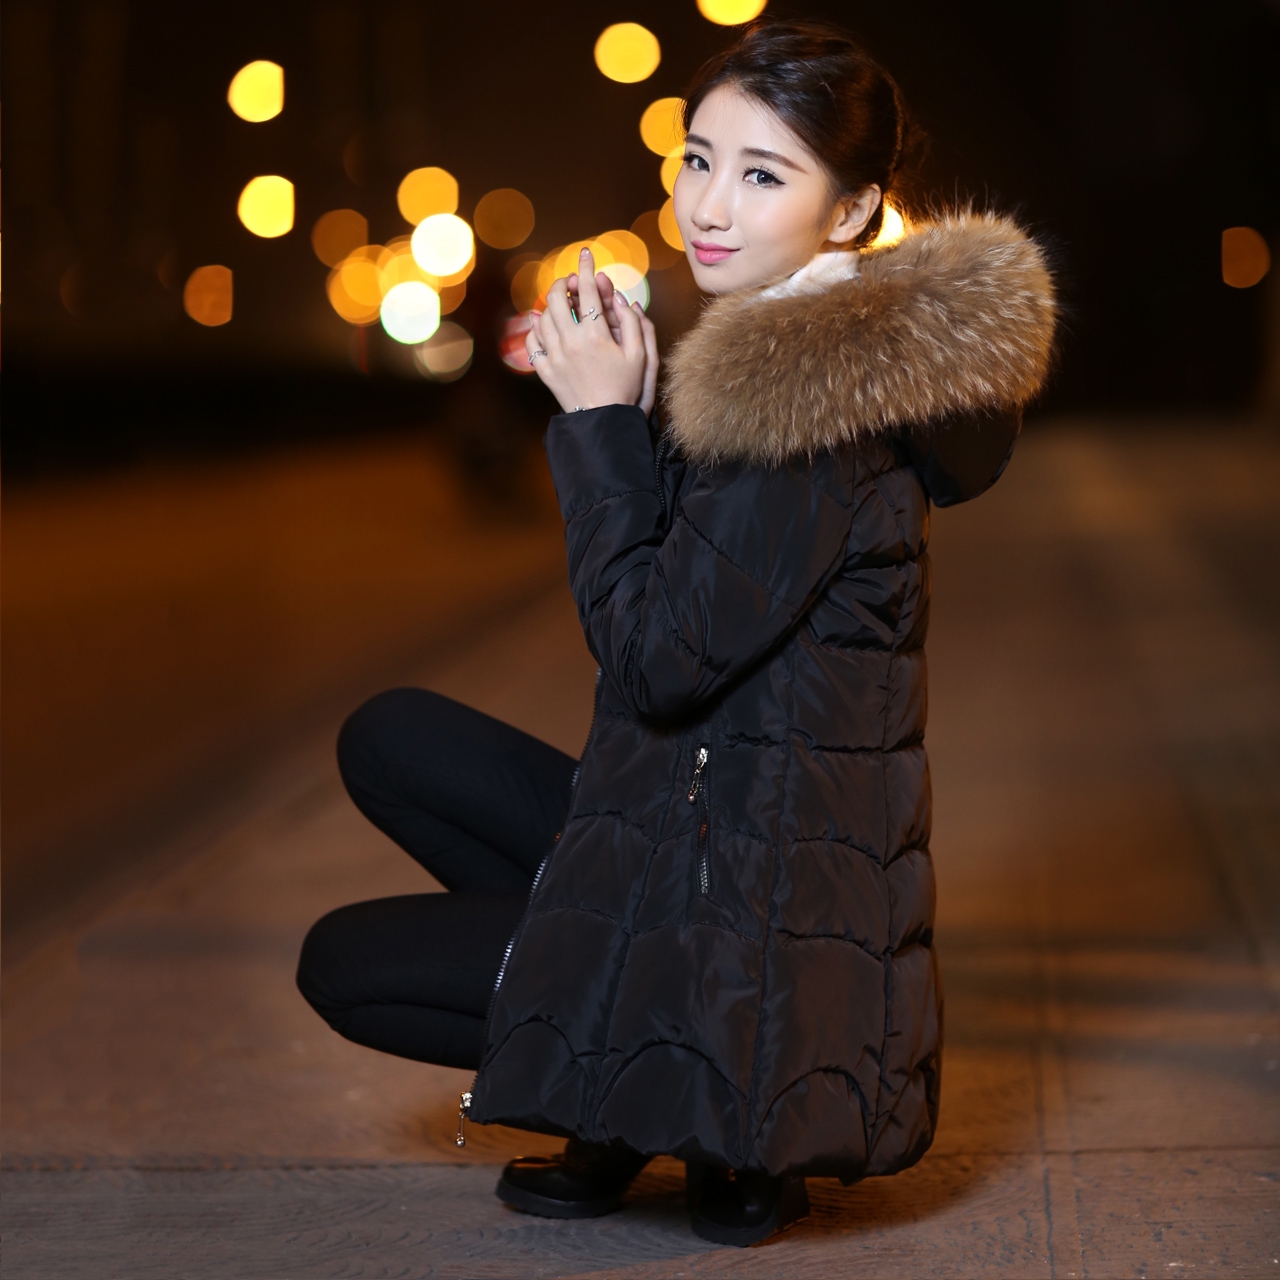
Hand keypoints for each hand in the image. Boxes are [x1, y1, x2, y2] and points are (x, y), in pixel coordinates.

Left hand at [526, 249, 659, 415]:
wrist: (604, 422)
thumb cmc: (626, 388)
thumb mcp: (640, 355)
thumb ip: (632, 322)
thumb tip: (620, 297)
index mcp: (596, 335)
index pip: (588, 290)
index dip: (587, 268)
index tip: (586, 253)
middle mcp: (571, 342)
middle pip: (557, 298)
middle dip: (564, 283)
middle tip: (571, 282)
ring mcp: (555, 356)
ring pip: (543, 317)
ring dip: (551, 304)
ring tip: (562, 304)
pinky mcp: (545, 370)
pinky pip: (533, 341)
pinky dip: (536, 329)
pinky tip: (545, 326)